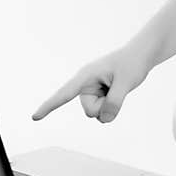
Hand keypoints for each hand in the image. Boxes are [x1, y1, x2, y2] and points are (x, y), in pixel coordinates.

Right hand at [31, 43, 153, 123]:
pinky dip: (112, 107)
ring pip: (97, 113)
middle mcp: (85, 84)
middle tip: (116, 88)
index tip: (34, 117)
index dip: (49, 106)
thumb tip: (104, 119)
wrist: (140, 55)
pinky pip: (103, 112)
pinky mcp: (99, 95)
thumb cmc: (131, 63)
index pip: (64, 94)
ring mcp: (92, 90)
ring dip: (109, 107)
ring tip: (118, 87)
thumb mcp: (125, 82)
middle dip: (104, 107)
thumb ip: (114, 103)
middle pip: (90, 111)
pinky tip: (117, 91)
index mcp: (85, 76)